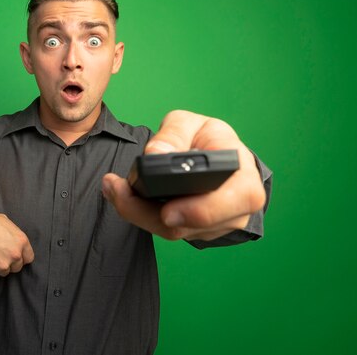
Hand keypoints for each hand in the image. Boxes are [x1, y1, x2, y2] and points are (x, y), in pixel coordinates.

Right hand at [0, 209, 34, 276]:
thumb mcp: (4, 221)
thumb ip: (13, 234)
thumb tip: (14, 240)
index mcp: (21, 241)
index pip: (29, 257)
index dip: (22, 257)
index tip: (16, 256)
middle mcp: (14, 254)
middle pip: (17, 267)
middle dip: (10, 262)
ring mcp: (2, 264)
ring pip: (4, 271)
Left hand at [102, 110, 265, 240]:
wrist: (213, 155)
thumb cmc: (206, 138)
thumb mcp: (191, 124)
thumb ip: (173, 134)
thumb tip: (156, 154)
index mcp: (242, 177)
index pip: (232, 200)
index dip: (199, 210)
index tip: (166, 210)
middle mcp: (235, 208)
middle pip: (190, 225)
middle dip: (148, 213)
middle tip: (118, 192)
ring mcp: (216, 225)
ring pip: (173, 231)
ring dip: (137, 213)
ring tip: (114, 188)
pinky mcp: (195, 232)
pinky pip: (166, 230)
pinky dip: (141, 215)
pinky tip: (125, 195)